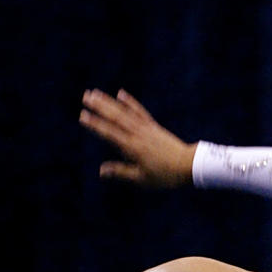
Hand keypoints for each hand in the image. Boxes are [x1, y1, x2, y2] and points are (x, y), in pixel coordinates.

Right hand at [79, 89, 196, 187]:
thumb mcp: (142, 179)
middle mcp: (138, 135)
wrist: (189, 165)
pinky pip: (140, 112)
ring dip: (110, 102)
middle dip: (100, 107)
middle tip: (85, 96)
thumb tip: (101, 170)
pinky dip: (130, 103)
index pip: (110, 134)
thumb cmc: (166, 176)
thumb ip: (121, 172)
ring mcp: (147, 129)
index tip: (83, 115)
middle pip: (116, 118)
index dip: (95, 125)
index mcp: (133, 148)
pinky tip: (121, 93)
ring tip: (96, 93)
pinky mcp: (154, 127)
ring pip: (125, 112)